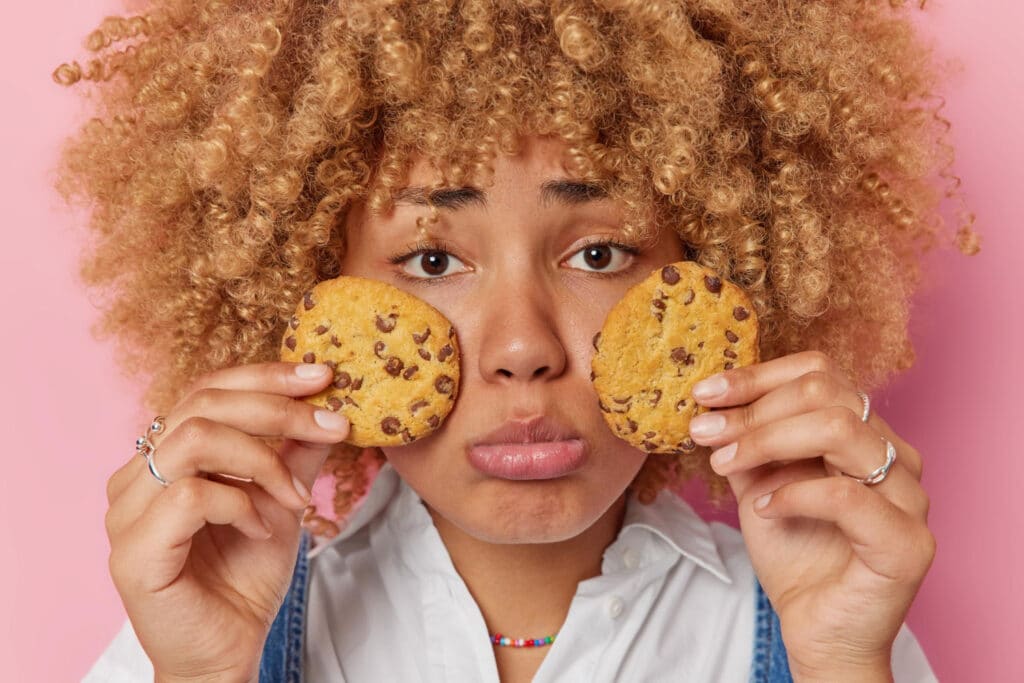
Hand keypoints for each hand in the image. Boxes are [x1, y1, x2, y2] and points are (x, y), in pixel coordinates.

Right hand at [104, 362, 348, 681]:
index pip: (206, 390)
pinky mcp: (132, 551)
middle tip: (332, 424)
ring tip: (295, 498)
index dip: (265, 376)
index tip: (322, 376)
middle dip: (277, 408)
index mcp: (164, 457)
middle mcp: (136, 476)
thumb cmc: (244, 580)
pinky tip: (263, 528)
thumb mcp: (282, 503)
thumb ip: (295, 456)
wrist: (227, 652)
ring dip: (262, 460)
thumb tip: (328, 407)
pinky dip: (240, 504)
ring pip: (194, 439)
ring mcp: (126, 512)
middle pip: (202, 405)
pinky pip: (190, 496)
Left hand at [687, 351, 934, 680]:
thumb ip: (746, 442)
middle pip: (827, 393)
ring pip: (840, 429)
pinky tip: (764, 508)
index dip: (757, 377)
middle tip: (705, 432)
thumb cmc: (795, 554)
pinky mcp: (907, 543)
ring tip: (725, 465)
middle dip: (754, 410)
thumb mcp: (759, 484)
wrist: (818, 630)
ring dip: (767, 441)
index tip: (704, 393)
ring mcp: (909, 497)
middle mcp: (895, 455)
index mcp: (866, 433)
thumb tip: (712, 402)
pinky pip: (846, 496)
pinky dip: (794, 493)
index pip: (819, 373)